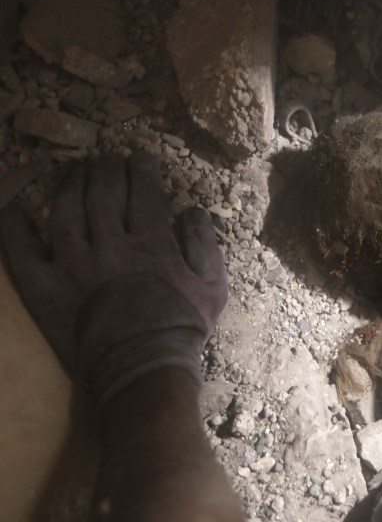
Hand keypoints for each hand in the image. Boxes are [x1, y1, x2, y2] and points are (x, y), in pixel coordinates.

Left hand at [0, 153, 226, 404]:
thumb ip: (205, 244)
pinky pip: (21, 248)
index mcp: (151, 242)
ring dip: (70, 184)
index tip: (140, 157)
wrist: (141, 371)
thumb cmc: (182, 329)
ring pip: (65, 210)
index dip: (142, 168)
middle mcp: (110, 245)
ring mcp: (73, 265)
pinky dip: (15, 223)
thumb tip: (194, 210)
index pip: (144, 191)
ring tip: (74, 171)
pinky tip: (16, 204)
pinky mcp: (45, 287)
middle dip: (107, 169)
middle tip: (107, 159)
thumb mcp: (214, 287)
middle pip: (103, 192)